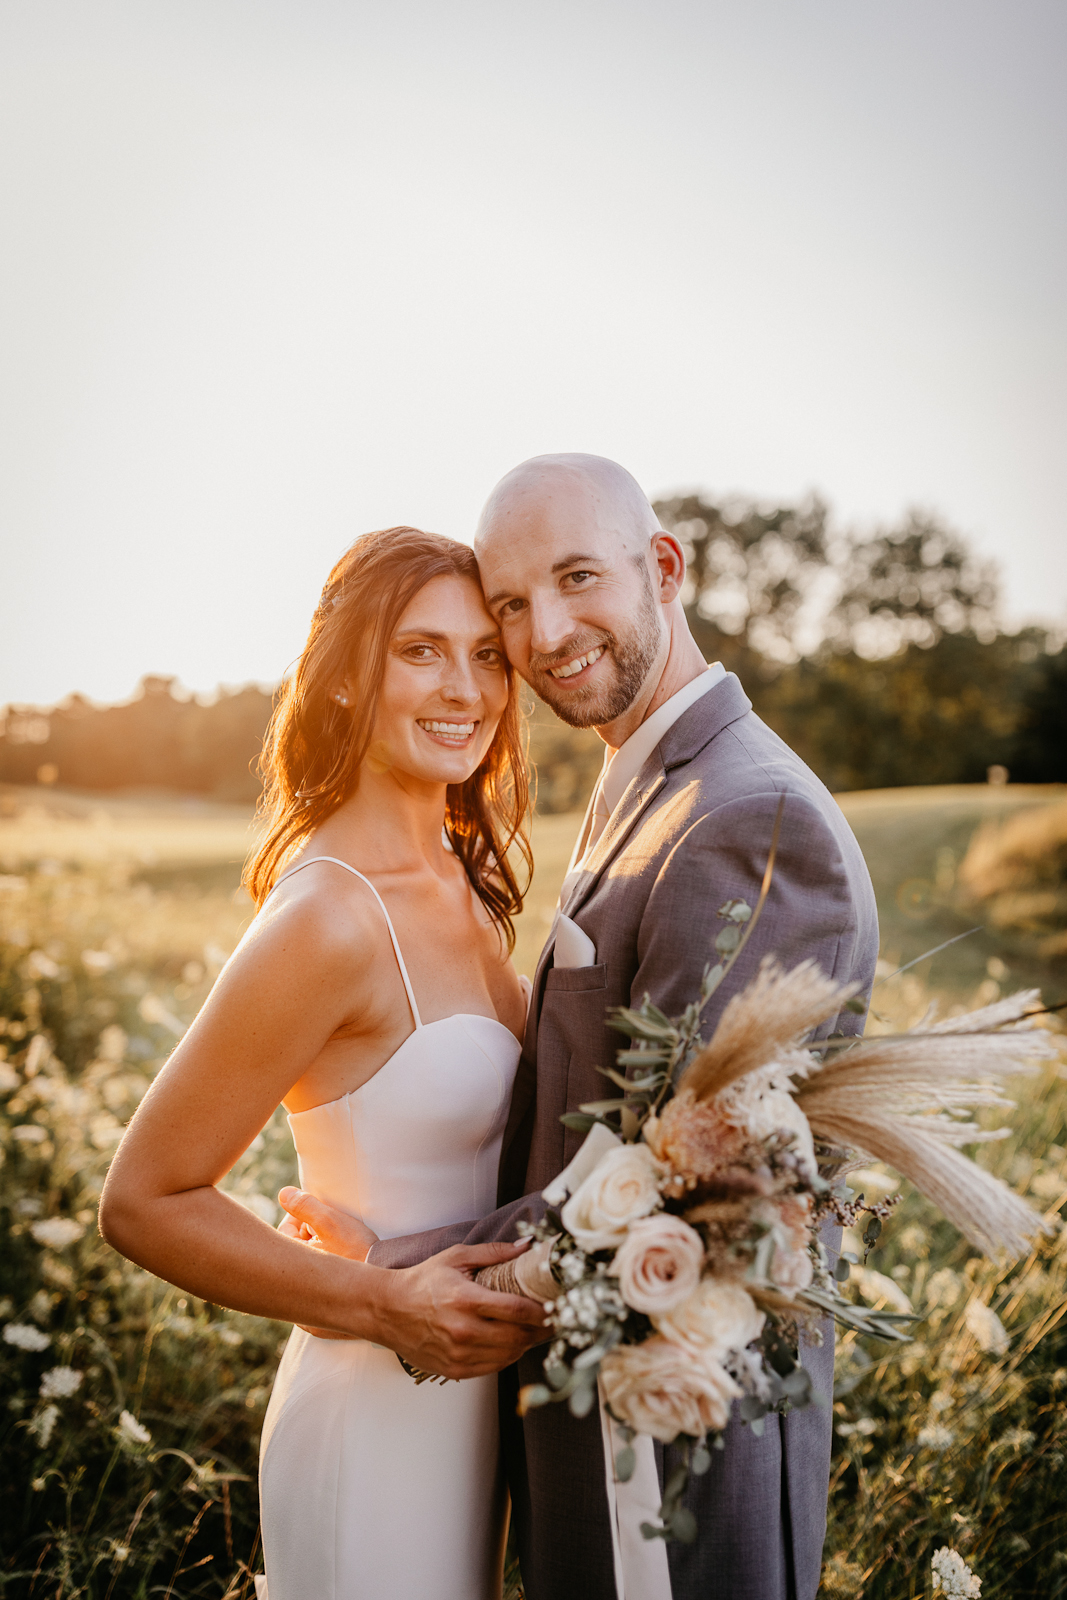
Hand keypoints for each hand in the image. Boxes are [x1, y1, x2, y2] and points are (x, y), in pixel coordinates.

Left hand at [277, 1188, 380, 1339]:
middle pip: (296, 1255)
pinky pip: (316, 1301)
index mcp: (289, 1269)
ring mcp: (304, 1316)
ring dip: (319, 1261)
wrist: (388, 1294)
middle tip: (334, 1236)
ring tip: (341, 1255)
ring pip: (306, 1277)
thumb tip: (283, 1194)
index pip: (286, 1232)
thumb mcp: (332, 1222)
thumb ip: (305, 1205)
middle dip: (311, 1241)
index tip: (324, 1219)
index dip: (306, 1219)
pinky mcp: (319, 1328)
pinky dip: (325, 1287)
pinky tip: (341, 1278)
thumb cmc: (360, 1254)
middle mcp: (291, 1297)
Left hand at [278, 1187, 379, 1261]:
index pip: (287, 1227)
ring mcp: (316, 1271)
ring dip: (324, 1233)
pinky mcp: (330, 1274)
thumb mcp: (328, 1221)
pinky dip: (332, 1245)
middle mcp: (303, 1267)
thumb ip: (304, 1206)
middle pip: (299, 1236)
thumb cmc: (354, 1248)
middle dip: (314, 1224)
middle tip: (332, 1221)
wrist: (382, 1269)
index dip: (302, 1212)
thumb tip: (283, 1194)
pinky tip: (345, 1244)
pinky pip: (324, 1253)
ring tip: (341, 1232)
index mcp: (296, 1258)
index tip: (320, 1210)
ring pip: (313, 1243)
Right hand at [377, 1240, 548, 1379]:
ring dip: (526, 1344)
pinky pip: (493, 1368)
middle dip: (540, 1330)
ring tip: (535, 1331)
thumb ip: (494, 1253)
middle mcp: (463, 1331)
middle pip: (518, 1337)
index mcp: (466, 1300)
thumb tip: (526, 1246)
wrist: (388, 1310)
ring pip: (509, 1355)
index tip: (555, 1306)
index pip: (517, 1310)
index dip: (542, 1312)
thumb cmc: (422, 1281)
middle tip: (553, 1320)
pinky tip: (512, 1343)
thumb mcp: (456, 1258)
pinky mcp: (454, 1370)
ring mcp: (459, 1354)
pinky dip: (507, 1356)